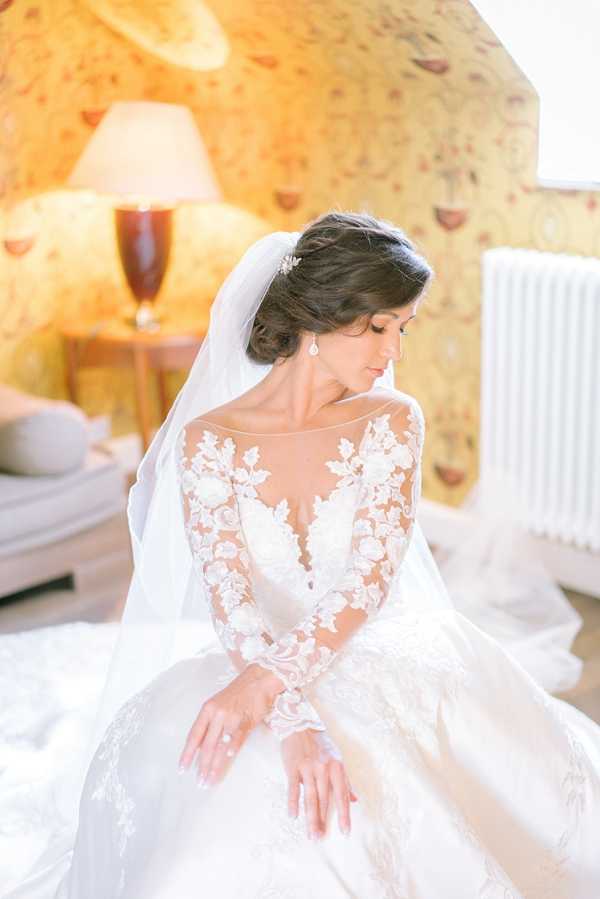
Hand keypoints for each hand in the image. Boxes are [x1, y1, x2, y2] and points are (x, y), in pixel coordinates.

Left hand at [178, 662, 283, 785]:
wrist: (258, 679)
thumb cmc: (238, 693)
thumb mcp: (218, 704)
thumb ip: (209, 723)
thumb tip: (199, 746)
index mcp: (207, 710)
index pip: (193, 736)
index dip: (187, 753)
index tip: (182, 769)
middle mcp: (217, 714)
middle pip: (206, 745)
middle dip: (201, 766)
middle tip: (199, 782)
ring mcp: (231, 718)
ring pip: (219, 746)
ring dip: (214, 766)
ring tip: (210, 780)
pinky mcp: (246, 721)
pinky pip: (237, 739)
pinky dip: (231, 750)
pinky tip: (227, 759)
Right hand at [281, 729, 357, 839]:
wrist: (300, 724)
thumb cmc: (320, 744)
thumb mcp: (337, 759)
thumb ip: (346, 781)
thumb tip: (355, 800)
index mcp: (337, 768)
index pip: (342, 796)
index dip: (344, 815)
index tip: (345, 832)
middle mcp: (324, 768)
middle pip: (325, 800)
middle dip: (323, 821)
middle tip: (320, 838)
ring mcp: (308, 768)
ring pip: (310, 797)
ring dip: (310, 817)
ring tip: (311, 834)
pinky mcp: (293, 767)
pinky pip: (293, 788)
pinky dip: (293, 802)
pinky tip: (293, 815)